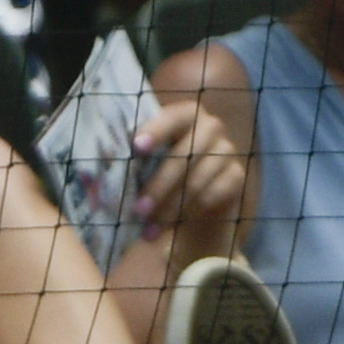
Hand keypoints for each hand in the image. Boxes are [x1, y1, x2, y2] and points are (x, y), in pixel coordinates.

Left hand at [126, 98, 241, 246]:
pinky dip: (189, 212)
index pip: (174, 116)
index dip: (156, 130)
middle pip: (184, 155)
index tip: (136, 147)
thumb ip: (135, 160)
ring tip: (150, 227)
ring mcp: (226, 150)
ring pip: (197, 179)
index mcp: (185, 116)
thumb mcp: (146, 166)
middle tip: (139, 210)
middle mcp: (210, 127)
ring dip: (171, 207)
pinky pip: (212, 195)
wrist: (192, 204)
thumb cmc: (160, 177)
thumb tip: (107, 163)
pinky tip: (173, 226)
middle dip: (159, 186)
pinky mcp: (236, 176)